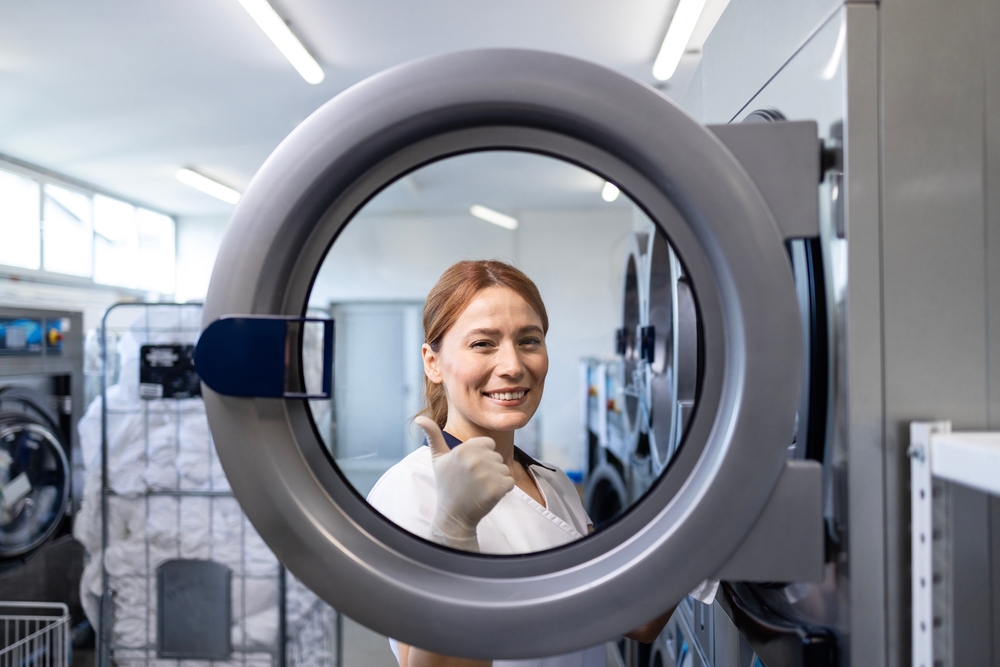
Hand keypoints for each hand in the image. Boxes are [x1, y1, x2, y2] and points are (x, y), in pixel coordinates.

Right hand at [416, 416, 513, 550]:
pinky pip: (510, 482)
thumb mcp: (438, 459)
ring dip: (496, 479)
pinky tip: (488, 495)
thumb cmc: (446, 485)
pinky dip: (503, 490)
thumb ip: (433, 436)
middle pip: (496, 456)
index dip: (482, 456)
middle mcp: (475, 460)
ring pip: (504, 469)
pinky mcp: (497, 489)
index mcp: (463, 449)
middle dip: (489, 468)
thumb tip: (420, 417)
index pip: (488, 444)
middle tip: (473, 481)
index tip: (470, 468)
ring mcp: (487, 475)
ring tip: (479, 489)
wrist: (453, 516)